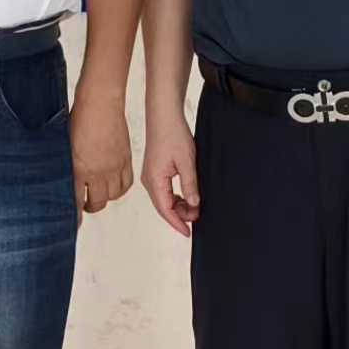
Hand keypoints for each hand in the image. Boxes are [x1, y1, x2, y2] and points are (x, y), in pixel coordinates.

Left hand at [71, 90, 133, 214]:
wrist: (100, 101)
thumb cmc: (78, 117)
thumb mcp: (63, 144)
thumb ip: (63, 164)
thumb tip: (60, 178)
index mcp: (78, 168)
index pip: (75, 201)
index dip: (72, 216)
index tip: (71, 223)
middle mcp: (97, 172)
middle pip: (96, 203)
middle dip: (89, 206)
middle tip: (83, 202)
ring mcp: (113, 167)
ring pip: (112, 196)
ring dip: (104, 197)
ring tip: (97, 192)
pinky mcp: (125, 160)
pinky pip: (126, 184)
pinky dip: (119, 188)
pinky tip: (112, 183)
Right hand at [142, 116, 201, 237]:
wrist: (164, 116)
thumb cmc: (173, 134)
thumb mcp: (187, 162)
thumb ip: (190, 185)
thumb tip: (193, 204)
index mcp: (154, 181)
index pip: (165, 210)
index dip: (177, 223)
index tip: (188, 233)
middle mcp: (149, 181)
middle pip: (164, 207)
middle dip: (180, 215)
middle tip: (198, 216)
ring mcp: (151, 176)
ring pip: (164, 199)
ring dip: (179, 206)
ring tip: (196, 207)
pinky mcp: (155, 171)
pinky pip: (165, 191)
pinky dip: (176, 197)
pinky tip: (188, 196)